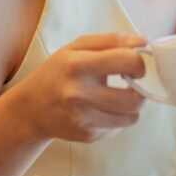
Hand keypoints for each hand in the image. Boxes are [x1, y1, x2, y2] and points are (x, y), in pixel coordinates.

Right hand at [8, 32, 148, 143]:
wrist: (31, 108)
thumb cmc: (58, 72)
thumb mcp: (77, 47)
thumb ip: (112, 40)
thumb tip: (144, 41)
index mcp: (78, 65)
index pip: (128, 62)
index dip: (139, 63)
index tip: (134, 66)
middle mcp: (79, 94)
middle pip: (134, 98)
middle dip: (140, 90)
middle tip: (131, 84)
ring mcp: (83, 118)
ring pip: (132, 117)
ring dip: (132, 106)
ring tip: (118, 97)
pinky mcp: (87, 135)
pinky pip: (119, 127)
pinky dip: (116, 118)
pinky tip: (101, 110)